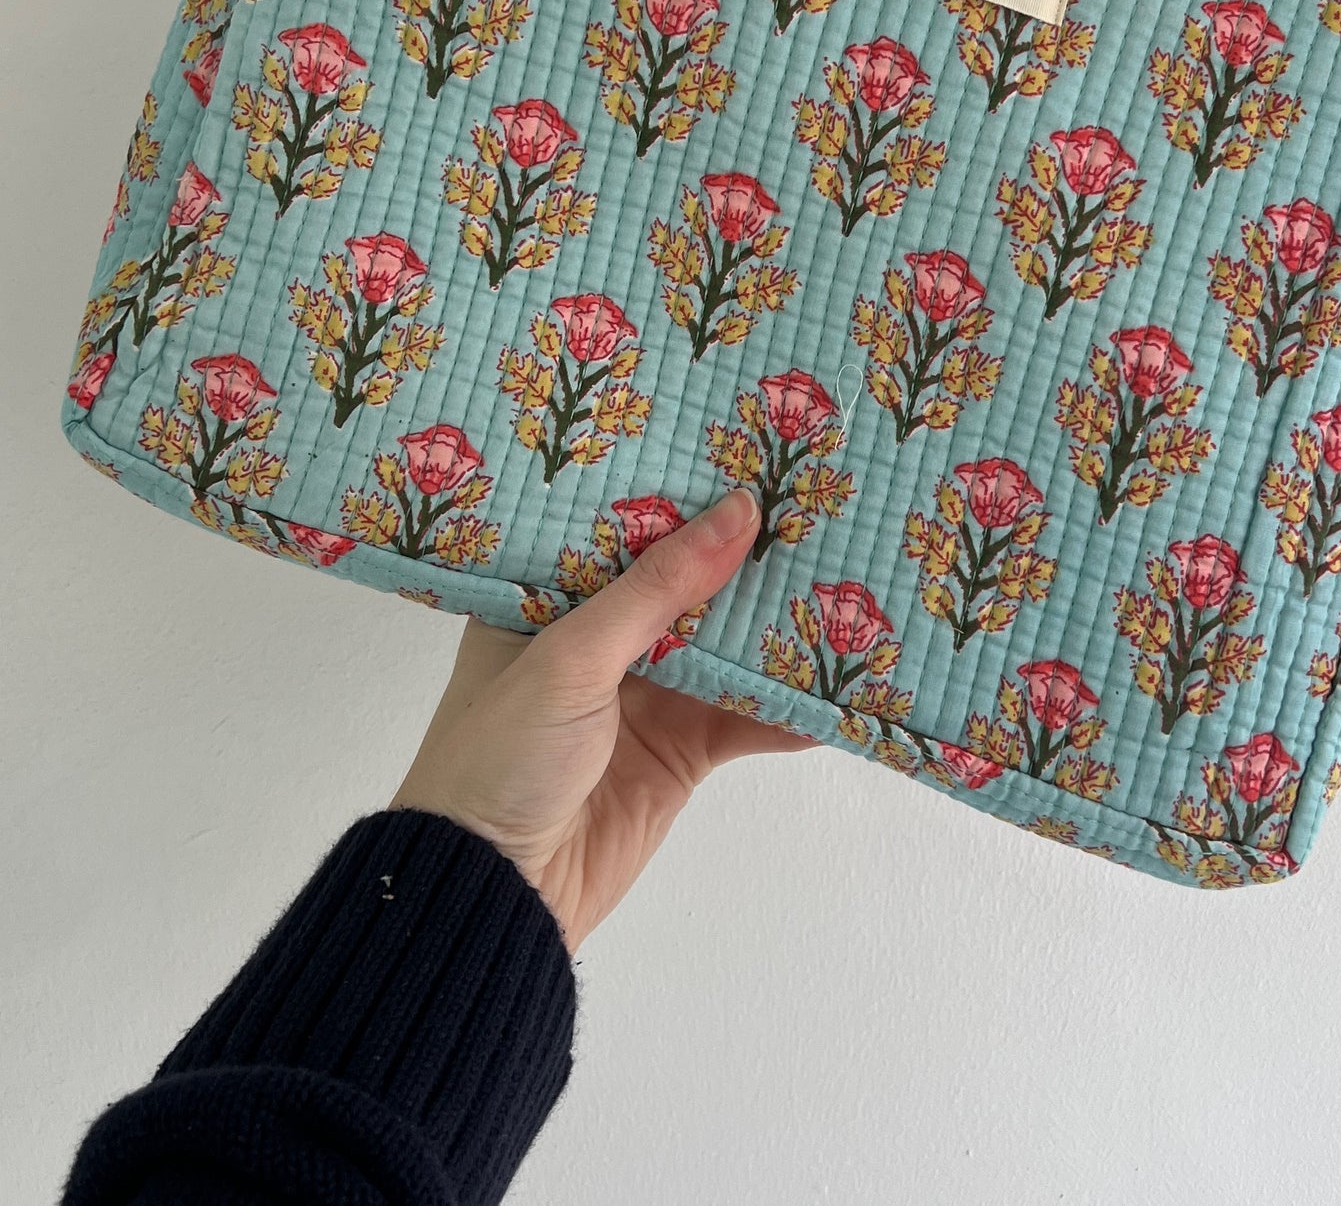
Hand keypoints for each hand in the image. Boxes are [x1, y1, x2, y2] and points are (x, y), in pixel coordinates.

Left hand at [391, 489, 812, 950]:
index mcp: (546, 596)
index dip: (679, 489)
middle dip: (745, 551)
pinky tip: (842, 681)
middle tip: (818, 496)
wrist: (492, 894)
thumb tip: (740, 509)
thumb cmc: (499, 757)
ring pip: (726, 645)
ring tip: (848, 572)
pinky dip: (790, 706)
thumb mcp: (572, 655)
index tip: (746, 446)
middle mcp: (597, 638)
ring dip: (778, 624)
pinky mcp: (681, 752)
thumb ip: (659, 587)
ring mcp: (645, 695)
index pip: (622, 525)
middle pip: (686, 581)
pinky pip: (746, 717)